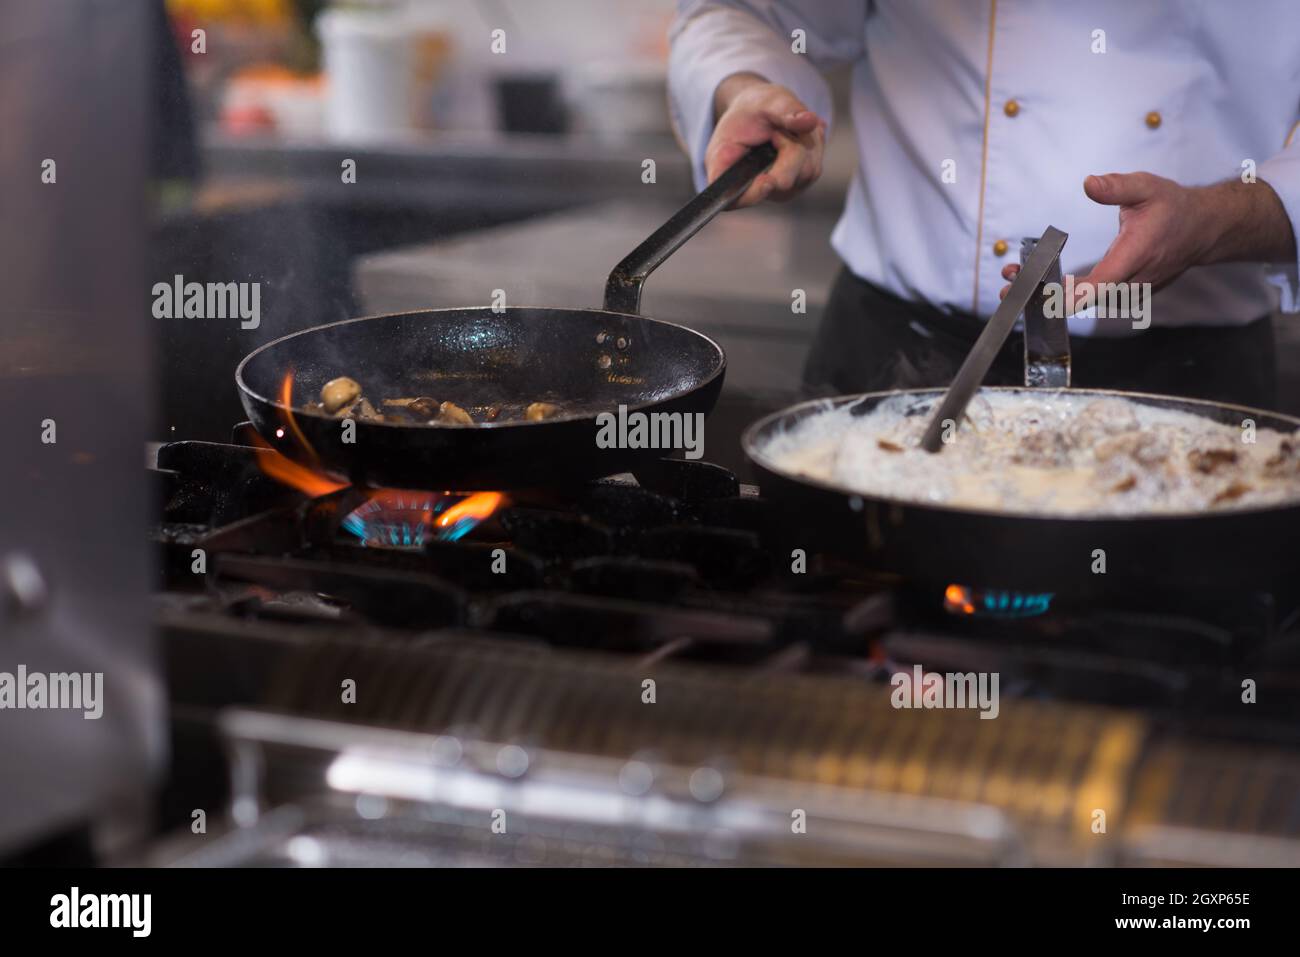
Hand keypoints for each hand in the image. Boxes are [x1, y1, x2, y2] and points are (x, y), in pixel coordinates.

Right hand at [706, 72, 825, 207]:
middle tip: (782, 128)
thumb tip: (809, 120)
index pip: (732, 197)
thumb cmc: (755, 108)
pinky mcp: (791, 189)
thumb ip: (785, 109)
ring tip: (790, 129)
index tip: (768, 181)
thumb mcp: (767, 99)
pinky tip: (799, 136)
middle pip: (783, 181)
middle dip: (792, 149)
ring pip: (804, 174)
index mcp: (723, 164)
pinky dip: (812, 149)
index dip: (751, 195)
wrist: (760, 112)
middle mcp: (747, 186)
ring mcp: (772, 191)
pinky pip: (813, 171)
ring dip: (805, 145)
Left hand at [999, 172, 1296, 310]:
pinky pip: (1093, 300)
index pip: (1102, 283)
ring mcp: (1131, 292)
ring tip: (1015, 281)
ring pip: (1086, 303)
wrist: (1202, 228)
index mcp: (1136, 255)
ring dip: (1049, 294)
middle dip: (1045, 293)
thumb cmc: (1173, 207)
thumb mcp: (1146, 187)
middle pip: (1085, 299)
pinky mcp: (1127, 295)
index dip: (1071, 294)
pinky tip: (1041, 283)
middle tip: (1009, 282)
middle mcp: (1133, 281)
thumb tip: (1090, 183)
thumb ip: (1117, 187)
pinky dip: (1065, 294)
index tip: (1041, 294)